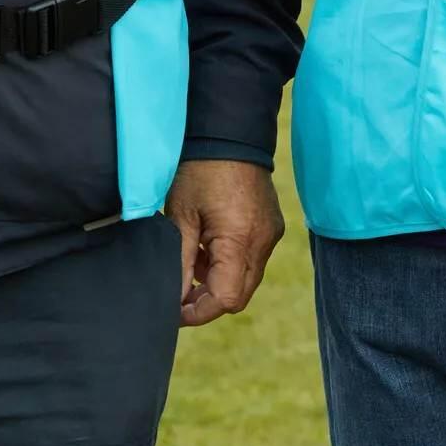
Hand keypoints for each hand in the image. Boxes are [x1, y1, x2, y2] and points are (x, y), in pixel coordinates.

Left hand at [164, 158, 284, 326]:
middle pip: (239, 295)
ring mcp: (270, 234)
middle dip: (208, 301)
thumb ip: (178, 262)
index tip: (174, 310)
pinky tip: (207, 245)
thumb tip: (174, 298)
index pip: (226, 299)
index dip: (198, 312)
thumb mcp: (180, 217)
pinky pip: (252, 258)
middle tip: (179, 293)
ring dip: (218, 281)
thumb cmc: (200, 170)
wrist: (229, 133)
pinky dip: (230, 263)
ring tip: (190, 260)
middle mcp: (263, 242)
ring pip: (246, 278)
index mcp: (240, 240)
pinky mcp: (271, 226)